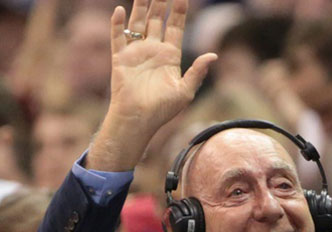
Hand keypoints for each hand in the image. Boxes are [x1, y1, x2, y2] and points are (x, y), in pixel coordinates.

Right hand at [88, 0, 215, 169]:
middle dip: (161, 2)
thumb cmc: (163, 110)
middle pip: (157, 19)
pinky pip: (117, 37)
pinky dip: (117, 24)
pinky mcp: (120, 58)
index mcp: (170, 56)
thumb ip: (198, 72)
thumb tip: (214, 55)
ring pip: (138, 23)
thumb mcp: (185, 91)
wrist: (139, 120)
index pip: (175, 27)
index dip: (179, 11)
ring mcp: (136, 52)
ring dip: (140, 7)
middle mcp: (153, 50)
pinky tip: (120, 10)